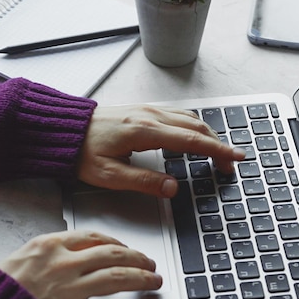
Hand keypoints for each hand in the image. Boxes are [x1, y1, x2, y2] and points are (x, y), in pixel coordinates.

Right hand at [0, 230, 162, 298]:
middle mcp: (63, 264)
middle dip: (137, 258)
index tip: (125, 247)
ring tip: (154, 281)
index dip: (117, 242)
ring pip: (119, 277)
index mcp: (49, 246)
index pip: (94, 236)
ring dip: (143, 279)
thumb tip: (74, 250)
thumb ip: (49, 252)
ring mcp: (70, 291)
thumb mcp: (19, 258)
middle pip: (113, 254)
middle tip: (148, 263)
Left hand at [78, 105, 245, 197]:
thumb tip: (172, 188)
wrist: (63, 129)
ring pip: (189, 118)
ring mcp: (147, 110)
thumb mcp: (110, 175)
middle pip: (196, 127)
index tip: (235, 158)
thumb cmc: (81, 151)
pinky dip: (194, 126)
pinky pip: (177, 115)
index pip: (191, 141)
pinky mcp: (143, 111)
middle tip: (229, 164)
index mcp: (144, 131)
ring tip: (217, 152)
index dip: (217, 150)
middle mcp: (150, 116)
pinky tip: (195, 136)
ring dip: (207, 134)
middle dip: (218, 145)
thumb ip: (144, 181)